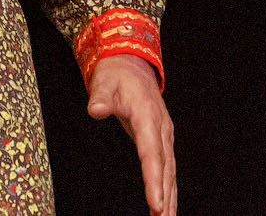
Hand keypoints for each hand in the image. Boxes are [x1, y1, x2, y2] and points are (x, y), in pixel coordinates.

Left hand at [87, 54, 176, 215]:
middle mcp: (161, 128)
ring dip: (169, 197)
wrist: (131, 64)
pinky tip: (164, 207)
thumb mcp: (104, 81)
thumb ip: (100, 96)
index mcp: (147, 116)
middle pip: (165, 168)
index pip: (151, 152)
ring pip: (170, 172)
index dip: (153, 179)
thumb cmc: (116, 75)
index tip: (154, 203)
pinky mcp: (161, 140)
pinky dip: (167, 189)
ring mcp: (164, 135)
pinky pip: (167, 168)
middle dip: (164, 196)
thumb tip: (95, 109)